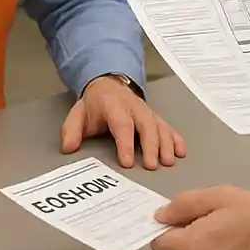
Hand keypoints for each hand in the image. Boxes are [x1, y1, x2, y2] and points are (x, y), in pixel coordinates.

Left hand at [60, 75, 185, 169]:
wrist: (108, 84)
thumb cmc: (96, 104)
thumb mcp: (79, 113)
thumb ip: (72, 130)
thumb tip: (68, 148)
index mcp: (113, 105)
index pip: (122, 124)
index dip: (125, 143)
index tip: (128, 163)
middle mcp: (133, 107)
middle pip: (146, 125)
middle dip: (151, 145)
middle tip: (152, 166)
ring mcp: (146, 111)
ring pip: (159, 125)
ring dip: (166, 143)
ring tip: (169, 161)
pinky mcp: (155, 115)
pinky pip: (167, 126)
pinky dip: (176, 138)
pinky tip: (181, 151)